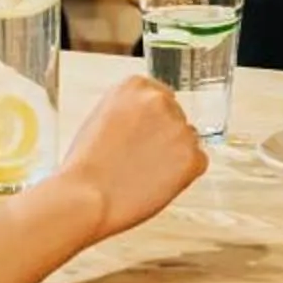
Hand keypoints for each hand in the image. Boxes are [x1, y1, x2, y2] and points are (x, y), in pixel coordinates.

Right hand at [55, 76, 208, 241]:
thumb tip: (147, 121)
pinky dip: (183, 176)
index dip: (150, 122)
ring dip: (173, 156)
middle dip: (163, 137)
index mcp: (135, 85)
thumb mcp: (101, 118)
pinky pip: (198, 163)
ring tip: (142, 174)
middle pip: (175, 117)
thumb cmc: (84, 166)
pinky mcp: (192, 155)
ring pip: (187, 140)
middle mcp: (160, 99)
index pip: (160, 97)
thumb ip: (130, 111)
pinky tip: (156, 183)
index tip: (141, 137)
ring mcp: (178, 126)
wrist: (85, 197)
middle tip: (139, 160)